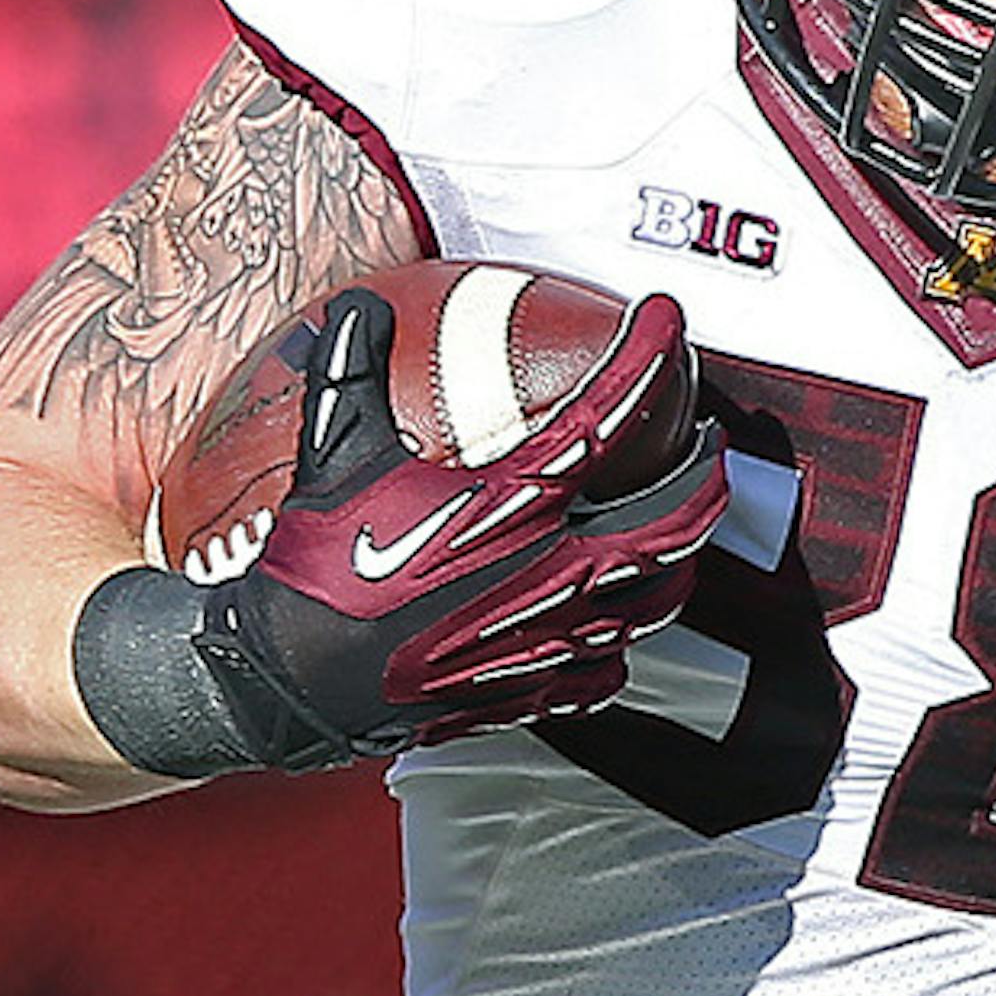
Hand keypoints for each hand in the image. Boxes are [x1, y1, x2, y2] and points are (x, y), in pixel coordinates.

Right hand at [197, 282, 726, 766]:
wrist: (291, 682)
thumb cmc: (313, 568)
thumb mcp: (331, 453)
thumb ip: (352, 370)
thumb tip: (361, 306)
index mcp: (514, 502)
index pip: (611, 415)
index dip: (649, 357)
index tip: (667, 321)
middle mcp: (552, 570)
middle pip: (675, 518)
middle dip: (702, 472)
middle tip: (703, 441)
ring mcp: (553, 636)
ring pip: (658, 595)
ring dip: (678, 553)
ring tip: (673, 523)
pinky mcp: (534, 688)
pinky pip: (610, 664)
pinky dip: (624, 634)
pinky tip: (614, 620)